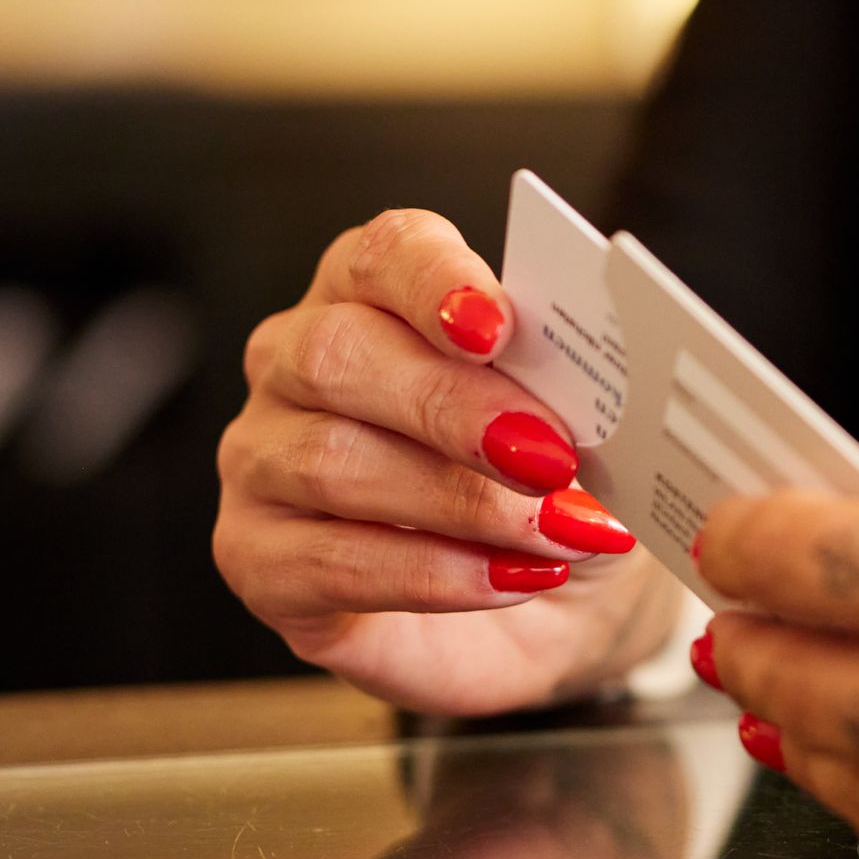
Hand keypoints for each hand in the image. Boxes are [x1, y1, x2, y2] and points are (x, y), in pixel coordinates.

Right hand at [215, 207, 677, 713]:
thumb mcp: (589, 430)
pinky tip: (507, 579)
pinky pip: (331, 562)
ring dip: (457, 501)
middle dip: (452, 405)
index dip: (435, 282)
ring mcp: (261, 462)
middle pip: (339, 354)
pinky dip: (433, 574)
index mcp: (374, 293)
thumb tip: (598, 384)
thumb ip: (577, 389)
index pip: (384, 254)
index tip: (497, 326)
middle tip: (548, 453)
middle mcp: (297, 363)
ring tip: (552, 531)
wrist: (559, 603)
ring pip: (329, 461)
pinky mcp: (260, 561)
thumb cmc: (557, 488)